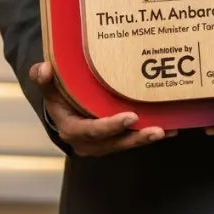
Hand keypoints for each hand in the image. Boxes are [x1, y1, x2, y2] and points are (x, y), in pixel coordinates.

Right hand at [29, 62, 176, 155]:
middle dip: (136, 137)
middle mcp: (88, 142)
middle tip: (157, 130)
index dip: (110, 126)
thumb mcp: (49, 88)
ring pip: (126, 144)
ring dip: (146, 138)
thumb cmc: (57, 97)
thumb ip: (43, 79)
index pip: (91, 131)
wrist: (61, 111)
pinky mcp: (115, 141)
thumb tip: (44, 69)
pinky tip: (170, 128)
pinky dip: (148, 134)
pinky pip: (132, 139)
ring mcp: (103, 144)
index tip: (130, 117)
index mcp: (72, 130)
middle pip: (114, 143)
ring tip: (167, 130)